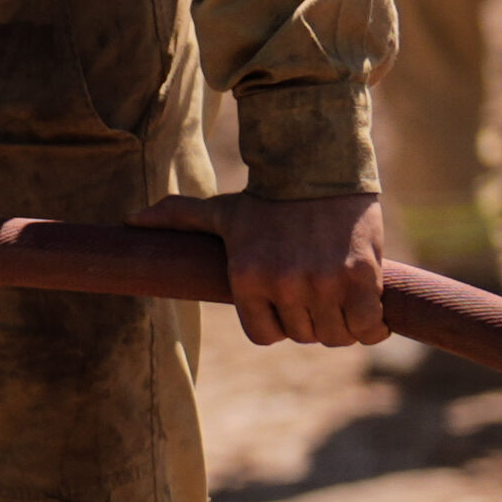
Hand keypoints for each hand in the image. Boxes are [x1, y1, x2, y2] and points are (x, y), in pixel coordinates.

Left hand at [138, 188, 384, 348]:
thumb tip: (129, 221)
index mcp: (246, 278)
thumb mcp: (219, 210)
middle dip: (311, 323)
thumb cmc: (266, 195)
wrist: (318, 165)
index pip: (265, 336)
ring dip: (344, 326)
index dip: (277, 325)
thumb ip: (176, 219)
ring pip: (337, 335)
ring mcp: (323, 283)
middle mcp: (282, 285)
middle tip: (319, 298)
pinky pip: (368, 324)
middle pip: (304, 335)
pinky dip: (372, 323)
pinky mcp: (361, 277)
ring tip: (345, 302)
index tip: (287, 309)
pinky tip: (370, 308)